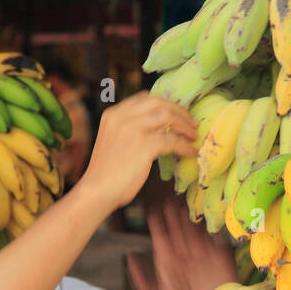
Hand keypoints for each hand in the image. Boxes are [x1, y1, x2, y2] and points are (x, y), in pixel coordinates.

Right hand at [77, 93, 197, 211]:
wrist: (97, 191)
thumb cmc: (106, 173)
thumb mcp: (114, 141)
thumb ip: (130, 130)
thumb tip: (158, 129)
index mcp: (114, 114)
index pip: (144, 98)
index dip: (165, 104)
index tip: (177, 113)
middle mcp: (122, 117)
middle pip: (158, 103)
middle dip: (178, 111)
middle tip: (191, 122)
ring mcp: (133, 129)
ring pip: (168, 117)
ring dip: (184, 125)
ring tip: (194, 135)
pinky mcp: (143, 145)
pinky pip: (172, 141)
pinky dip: (184, 146)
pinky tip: (190, 153)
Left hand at [128, 193, 238, 289]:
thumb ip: (140, 280)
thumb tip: (129, 257)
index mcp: (168, 262)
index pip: (161, 236)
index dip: (156, 223)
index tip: (153, 211)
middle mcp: (184, 256)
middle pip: (176, 228)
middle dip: (171, 216)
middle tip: (167, 203)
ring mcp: (202, 255)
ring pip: (193, 230)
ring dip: (187, 219)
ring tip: (181, 207)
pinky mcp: (220, 257)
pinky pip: (214, 237)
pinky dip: (209, 229)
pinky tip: (202, 222)